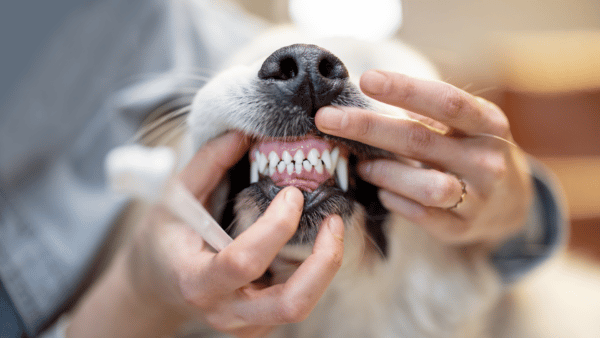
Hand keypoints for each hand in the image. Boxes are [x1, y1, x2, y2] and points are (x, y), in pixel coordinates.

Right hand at [68, 132, 343, 337]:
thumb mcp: (176, 197)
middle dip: (324, 262)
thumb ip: (209, 164)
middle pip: (290, 304)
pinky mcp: (261, 325)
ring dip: (326, 267)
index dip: (275, 226)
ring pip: (301, 307)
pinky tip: (311, 244)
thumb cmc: (166, 238)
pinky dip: (314, 272)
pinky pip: (297, 302)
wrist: (158, 285)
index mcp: (197, 280)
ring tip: (332, 228)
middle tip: (334, 221)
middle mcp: (225, 311)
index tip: (292, 193)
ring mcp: (246, 324)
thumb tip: (244, 133)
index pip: (243, 261)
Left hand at [315, 70, 532, 246]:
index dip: (405, 89)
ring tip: (362, 166)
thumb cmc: (473, 151)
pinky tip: (383, 191)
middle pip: (420, 140)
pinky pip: (420, 215)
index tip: (366, 79)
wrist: (512, 203)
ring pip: (424, 185)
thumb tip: (367, 92)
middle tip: (327, 119)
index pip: (446, 102)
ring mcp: (477, 198)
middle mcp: (487, 160)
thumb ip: (426, 112)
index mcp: (489, 124)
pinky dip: (394, 200)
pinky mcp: (461, 228)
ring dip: (383, 172)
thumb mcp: (464, 125)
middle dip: (367, 128)